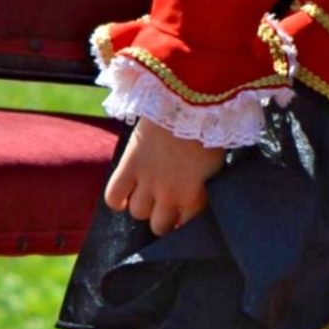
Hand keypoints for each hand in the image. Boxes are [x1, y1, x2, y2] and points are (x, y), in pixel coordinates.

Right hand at [104, 117, 225, 235]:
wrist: (188, 101)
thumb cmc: (209, 129)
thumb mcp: (215, 163)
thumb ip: (204, 184)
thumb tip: (198, 194)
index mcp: (195, 195)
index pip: (186, 225)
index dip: (183, 222)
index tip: (182, 216)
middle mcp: (170, 195)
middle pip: (159, 227)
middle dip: (162, 219)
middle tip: (164, 207)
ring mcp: (147, 181)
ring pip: (138, 212)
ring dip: (142, 206)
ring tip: (145, 195)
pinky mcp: (129, 166)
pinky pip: (113, 196)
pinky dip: (116, 200)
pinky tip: (122, 198)